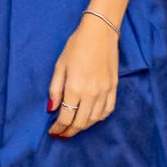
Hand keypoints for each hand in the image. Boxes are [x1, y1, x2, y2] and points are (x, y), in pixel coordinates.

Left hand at [47, 15, 117, 137]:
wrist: (100, 33)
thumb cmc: (76, 46)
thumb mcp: (59, 66)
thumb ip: (55, 89)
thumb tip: (51, 109)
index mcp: (75, 88)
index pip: (66, 117)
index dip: (59, 128)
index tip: (53, 132)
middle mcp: (91, 93)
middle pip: (81, 122)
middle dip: (70, 131)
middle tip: (62, 133)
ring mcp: (105, 91)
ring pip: (95, 119)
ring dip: (84, 126)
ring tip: (74, 127)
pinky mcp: (114, 87)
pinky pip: (108, 110)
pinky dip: (99, 118)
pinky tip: (91, 118)